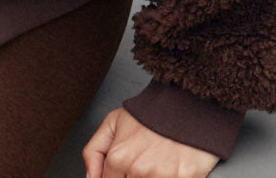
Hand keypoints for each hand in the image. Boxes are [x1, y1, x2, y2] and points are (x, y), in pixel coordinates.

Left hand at [82, 108, 218, 177]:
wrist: (184, 105)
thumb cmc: (150, 114)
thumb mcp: (112, 122)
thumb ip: (94, 152)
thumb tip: (90, 177)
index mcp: (118, 158)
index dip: (114, 177)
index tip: (123, 170)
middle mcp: (138, 170)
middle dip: (133, 177)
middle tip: (143, 161)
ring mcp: (162, 176)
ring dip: (151, 177)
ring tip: (156, 163)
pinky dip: (170, 177)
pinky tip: (170, 167)